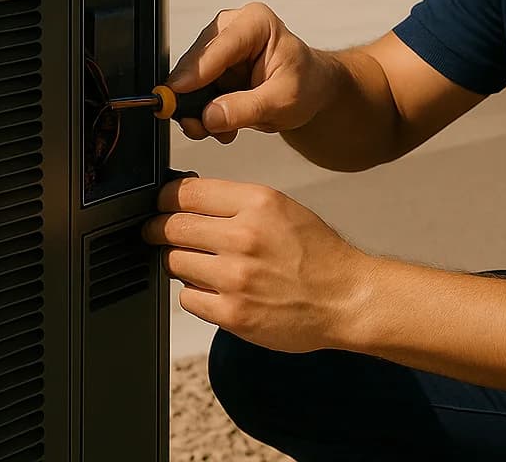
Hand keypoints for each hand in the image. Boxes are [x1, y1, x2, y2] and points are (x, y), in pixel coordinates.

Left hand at [142, 175, 372, 353]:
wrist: (346, 298)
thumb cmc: (319, 255)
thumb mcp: (283, 209)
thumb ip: (237, 203)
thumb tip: (188, 202)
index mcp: (259, 203)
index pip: (187, 193)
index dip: (165, 199)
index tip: (162, 204)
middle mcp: (245, 237)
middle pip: (172, 226)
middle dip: (159, 229)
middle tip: (159, 233)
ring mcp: (236, 277)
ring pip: (174, 262)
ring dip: (179, 262)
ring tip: (200, 264)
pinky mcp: (232, 313)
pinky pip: (187, 298)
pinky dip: (195, 293)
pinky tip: (215, 289)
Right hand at [167, 2, 329, 143]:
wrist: (312, 90)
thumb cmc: (306, 84)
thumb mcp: (282, 101)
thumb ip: (245, 108)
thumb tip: (209, 116)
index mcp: (256, 23)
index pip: (219, 47)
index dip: (195, 72)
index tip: (176, 93)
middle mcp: (233, 28)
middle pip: (197, 61)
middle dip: (192, 96)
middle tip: (196, 125)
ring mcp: (220, 47)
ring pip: (190, 77)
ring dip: (197, 108)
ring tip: (215, 129)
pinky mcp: (213, 66)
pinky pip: (194, 90)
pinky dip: (202, 111)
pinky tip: (219, 124)